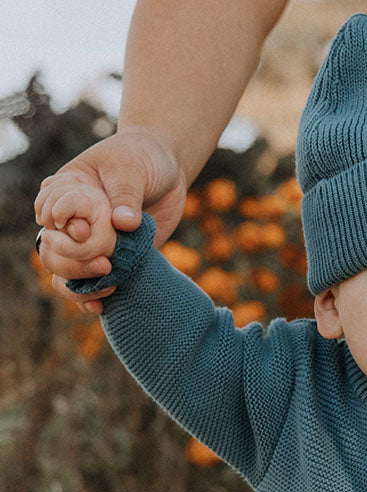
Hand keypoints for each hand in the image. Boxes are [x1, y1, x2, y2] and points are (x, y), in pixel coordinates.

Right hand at [34, 127, 187, 312]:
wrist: (167, 170)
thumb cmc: (143, 158)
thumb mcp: (133, 169)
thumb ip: (127, 195)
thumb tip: (124, 224)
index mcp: (68, 189)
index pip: (49, 211)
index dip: (62, 224)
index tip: (84, 231)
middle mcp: (73, 218)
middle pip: (51, 248)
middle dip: (72, 260)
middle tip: (104, 263)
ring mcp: (90, 241)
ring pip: (65, 271)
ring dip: (80, 283)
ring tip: (107, 285)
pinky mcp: (112, 258)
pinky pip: (91, 283)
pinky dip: (90, 297)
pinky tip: (100, 306)